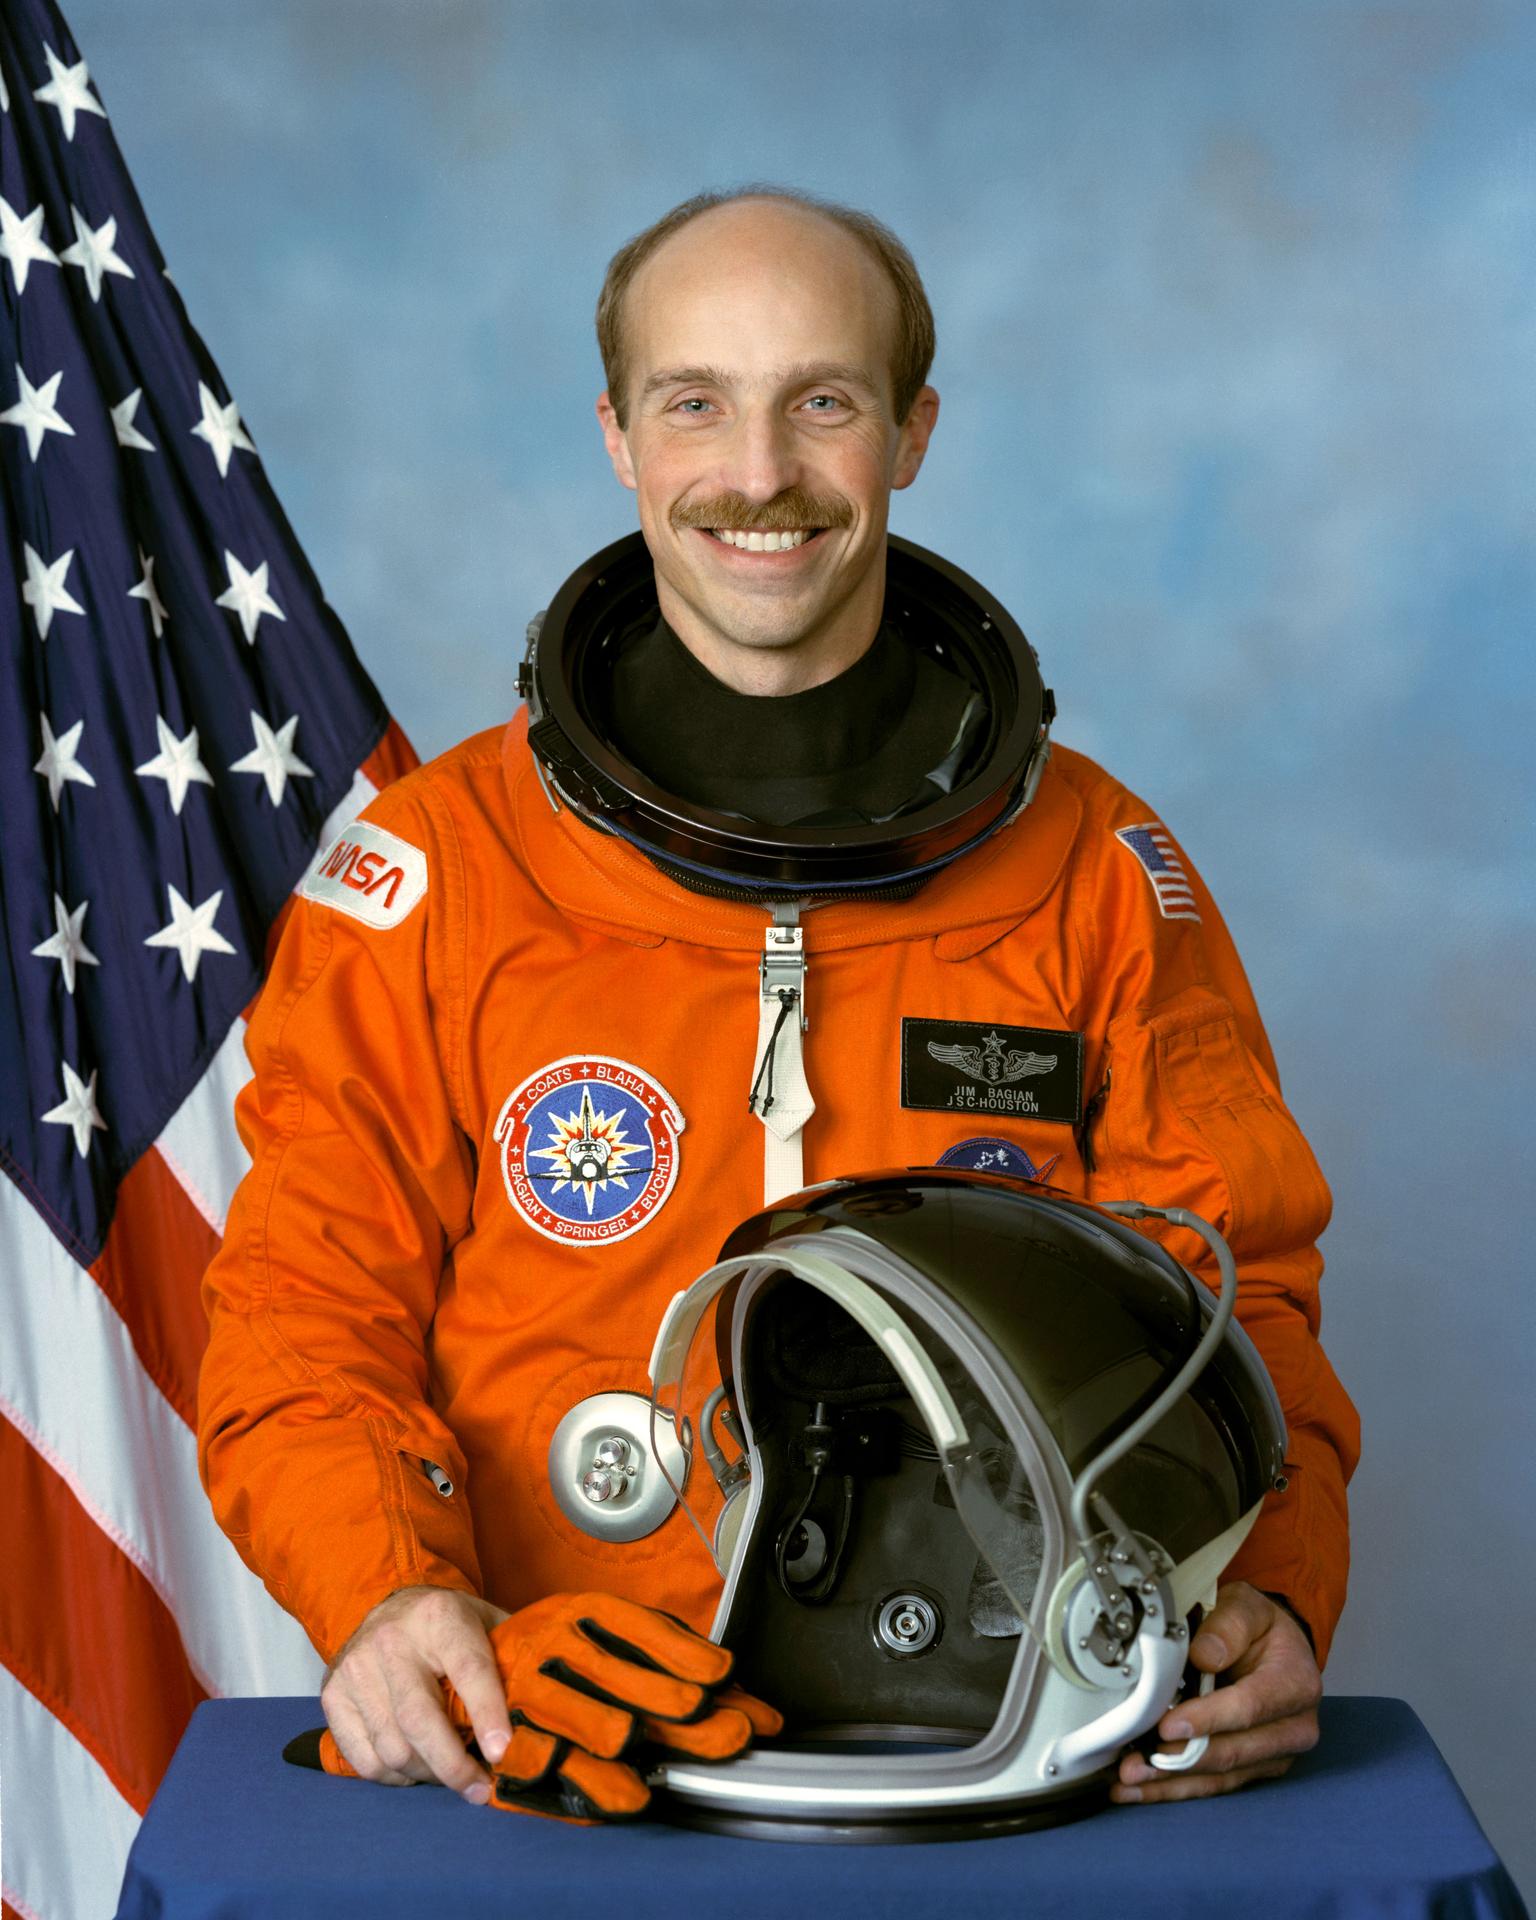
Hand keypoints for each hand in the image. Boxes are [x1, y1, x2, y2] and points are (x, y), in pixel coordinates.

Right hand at [321, 1586, 511, 1801]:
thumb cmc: (448, 1626)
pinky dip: (395, 1777)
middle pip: (420, 1721)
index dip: (488, 1715)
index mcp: (440, 1617)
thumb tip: (542, 1710)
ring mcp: (356, 1668)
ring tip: (451, 1775)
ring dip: (427, 1775)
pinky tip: (416, 1769)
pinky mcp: (332, 1694)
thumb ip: (511, 1656)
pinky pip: (364, 1760)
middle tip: (480, 1789)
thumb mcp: (485, 1622)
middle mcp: (392, 1640)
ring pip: (392, 1748)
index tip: (503, 1754)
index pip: (468, 1670)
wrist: (387, 1605)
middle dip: (453, 1766)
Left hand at [1111, 1581, 1320, 1803]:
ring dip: (1172, 1783)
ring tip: (1129, 1781)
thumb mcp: (1247, 1608)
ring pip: (1221, 1777)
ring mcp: (1274, 1755)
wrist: (1276, 1648)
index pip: (1249, 1708)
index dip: (1207, 1720)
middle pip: (1233, 1752)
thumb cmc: (1259, 1628)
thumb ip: (1228, 1626)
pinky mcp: (1254, 1769)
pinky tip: (1142, 1789)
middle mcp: (1293, 1729)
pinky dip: (1177, 1788)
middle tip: (1136, 1764)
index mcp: (1296, 1685)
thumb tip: (1204, 1656)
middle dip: (1181, 1761)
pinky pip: (1215, 1784)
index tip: (1168, 1727)